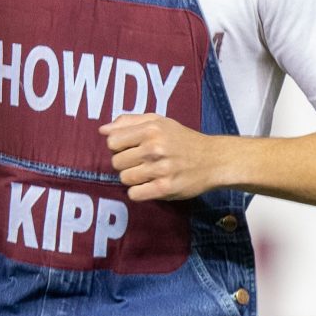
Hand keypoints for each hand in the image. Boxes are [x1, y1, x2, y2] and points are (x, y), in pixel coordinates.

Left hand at [104, 113, 229, 201]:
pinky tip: (150, 186)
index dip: (119, 147)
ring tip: (147, 174)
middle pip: (116, 162)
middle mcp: (155, 147)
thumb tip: (103, 130)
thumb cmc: (182, 139)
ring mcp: (160, 169)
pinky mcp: (165, 188)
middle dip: (126, 164)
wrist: (213, 159)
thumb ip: (129, 122)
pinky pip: (134, 194)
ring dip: (133, 179)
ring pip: (124, 178)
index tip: (131, 149)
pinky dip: (139, 192)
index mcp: (151, 129)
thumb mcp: (159, 121)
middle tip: (142, 162)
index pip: (113, 141)